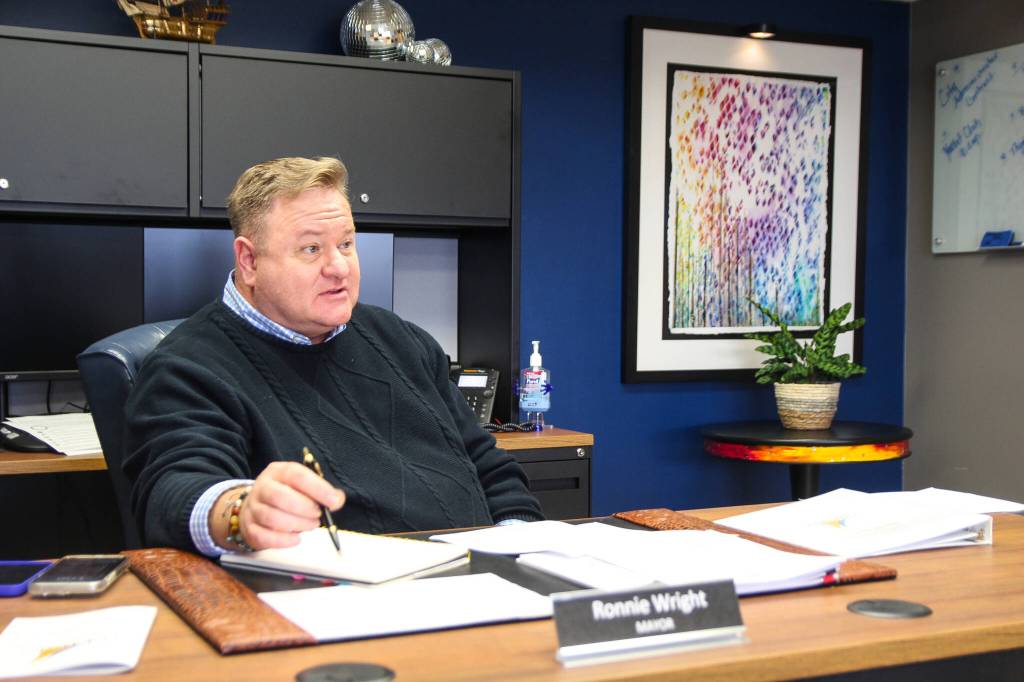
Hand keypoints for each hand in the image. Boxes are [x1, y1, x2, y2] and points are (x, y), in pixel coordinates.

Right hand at [217, 461, 345, 550]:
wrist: (255, 507)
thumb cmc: (286, 495)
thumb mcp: (303, 485)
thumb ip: (323, 491)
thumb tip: (336, 500)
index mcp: (278, 471)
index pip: (297, 475)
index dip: (317, 489)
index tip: (333, 501)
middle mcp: (263, 487)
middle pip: (281, 497)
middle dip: (305, 509)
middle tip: (318, 515)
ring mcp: (253, 508)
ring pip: (273, 518)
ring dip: (297, 525)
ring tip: (309, 525)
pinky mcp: (249, 528)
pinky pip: (264, 537)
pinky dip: (284, 541)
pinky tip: (296, 538)